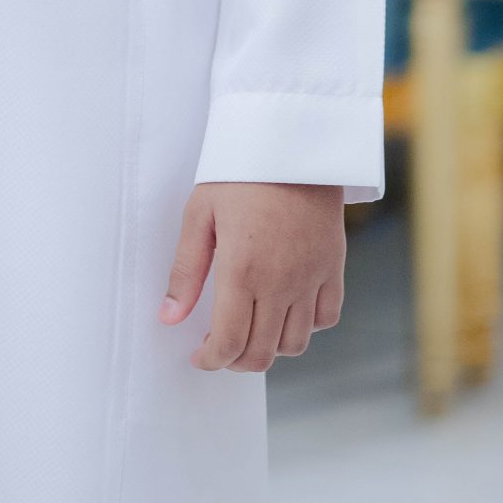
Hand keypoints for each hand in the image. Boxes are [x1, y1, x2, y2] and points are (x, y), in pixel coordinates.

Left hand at [158, 180, 344, 371]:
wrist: (291, 141)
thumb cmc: (239, 173)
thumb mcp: (199, 215)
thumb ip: (185, 271)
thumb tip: (169, 318)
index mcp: (242, 271)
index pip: (230, 343)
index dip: (211, 361)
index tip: (200, 356)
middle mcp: (281, 282)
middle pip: (262, 353)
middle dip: (236, 361)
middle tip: (219, 347)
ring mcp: (311, 276)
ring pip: (296, 343)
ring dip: (270, 348)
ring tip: (250, 330)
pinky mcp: (333, 266)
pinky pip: (327, 317)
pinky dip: (306, 327)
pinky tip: (285, 311)